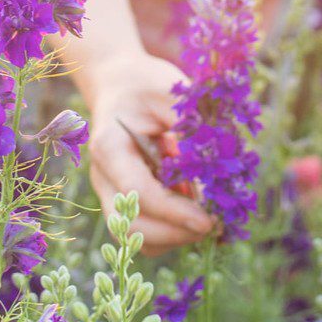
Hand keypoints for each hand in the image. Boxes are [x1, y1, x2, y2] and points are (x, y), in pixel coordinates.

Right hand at [86, 52, 215, 255]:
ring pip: (137, 237)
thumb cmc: (145, 85)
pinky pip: (147, 233)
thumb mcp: (170, 92)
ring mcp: (111, 192)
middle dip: (176, 233)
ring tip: (205, 212)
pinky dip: (173, 231)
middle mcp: (103, 176)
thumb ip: (191, 126)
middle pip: (130, 226)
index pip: (137, 192)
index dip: (174, 212)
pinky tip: (194, 208)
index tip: (209, 220)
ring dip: (175, 236)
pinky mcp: (124, 201)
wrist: (121, 85)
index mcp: (109, 147)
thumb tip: (217, 167)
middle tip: (215, 224)